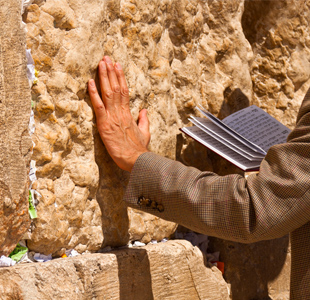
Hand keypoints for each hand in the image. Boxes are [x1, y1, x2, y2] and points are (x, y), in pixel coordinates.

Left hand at [88, 56, 149, 171]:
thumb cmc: (139, 149)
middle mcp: (120, 112)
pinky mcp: (105, 125)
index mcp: (129, 113)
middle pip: (116, 87)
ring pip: (108, 92)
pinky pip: (99, 106)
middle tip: (106, 58)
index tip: (117, 65)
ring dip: (104, 77)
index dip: (120, 77)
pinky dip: (94, 93)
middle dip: (111, 71)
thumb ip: (143, 120)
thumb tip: (144, 111)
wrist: (136, 160)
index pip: (124, 91)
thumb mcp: (145, 132)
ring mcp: (112, 117)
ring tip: (101, 63)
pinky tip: (90, 82)